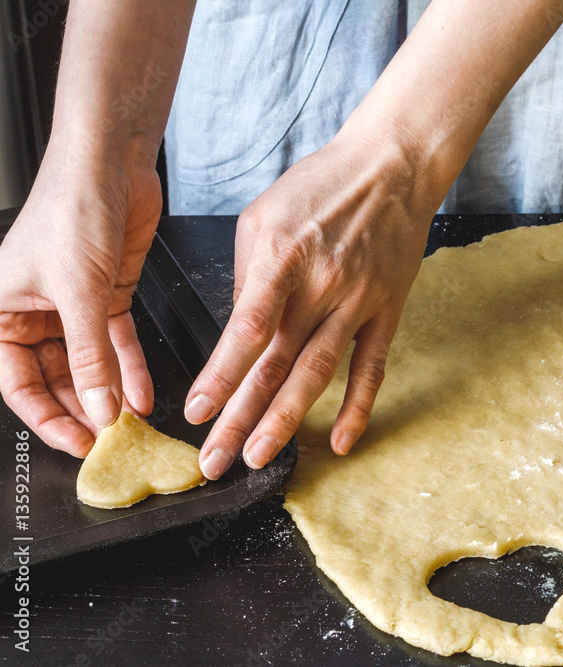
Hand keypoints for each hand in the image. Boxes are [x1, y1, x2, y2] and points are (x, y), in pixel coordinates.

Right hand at [0, 153, 159, 455]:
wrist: (111, 165)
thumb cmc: (71, 209)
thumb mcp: (79, 294)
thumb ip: (90, 357)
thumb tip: (98, 407)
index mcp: (0, 310)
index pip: (16, 383)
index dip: (46, 417)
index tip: (78, 443)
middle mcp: (32, 311)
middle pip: (55, 378)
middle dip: (82, 409)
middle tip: (109, 440)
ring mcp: (72, 305)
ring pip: (88, 364)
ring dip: (110, 393)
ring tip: (129, 424)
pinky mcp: (106, 295)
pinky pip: (117, 344)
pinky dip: (131, 369)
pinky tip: (144, 394)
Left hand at [186, 126, 437, 478]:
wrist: (391, 166)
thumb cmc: (321, 185)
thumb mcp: (263, 215)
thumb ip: (248, 275)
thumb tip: (240, 332)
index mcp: (282, 258)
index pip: (247, 330)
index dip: (221, 376)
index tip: (198, 412)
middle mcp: (321, 285)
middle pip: (277, 365)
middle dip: (241, 417)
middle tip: (216, 460)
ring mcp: (358, 302)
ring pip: (318, 373)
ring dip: (286, 420)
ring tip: (260, 457)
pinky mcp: (386, 311)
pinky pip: (372, 367)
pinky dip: (358, 407)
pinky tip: (339, 441)